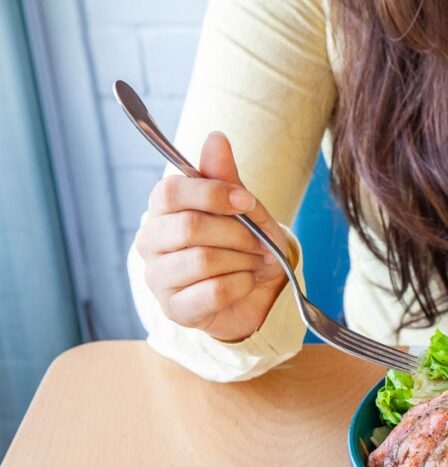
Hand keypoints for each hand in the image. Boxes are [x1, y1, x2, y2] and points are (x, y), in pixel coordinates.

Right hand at [135, 132, 289, 341]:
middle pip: (189, 227)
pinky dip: (241, 285)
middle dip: (237, 233)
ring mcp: (158, 279)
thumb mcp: (245, 209)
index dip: (212, 194)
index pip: (170, 191)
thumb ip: (226, 177)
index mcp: (162, 210)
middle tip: (258, 242)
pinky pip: (213, 291)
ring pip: (203, 261)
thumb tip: (215, 138)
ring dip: (242, 260)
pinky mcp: (175, 309)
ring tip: (254, 262)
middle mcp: (150, 242)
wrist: (259, 295)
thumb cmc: (245, 246)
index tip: (246, 202)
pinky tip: (245, 283)